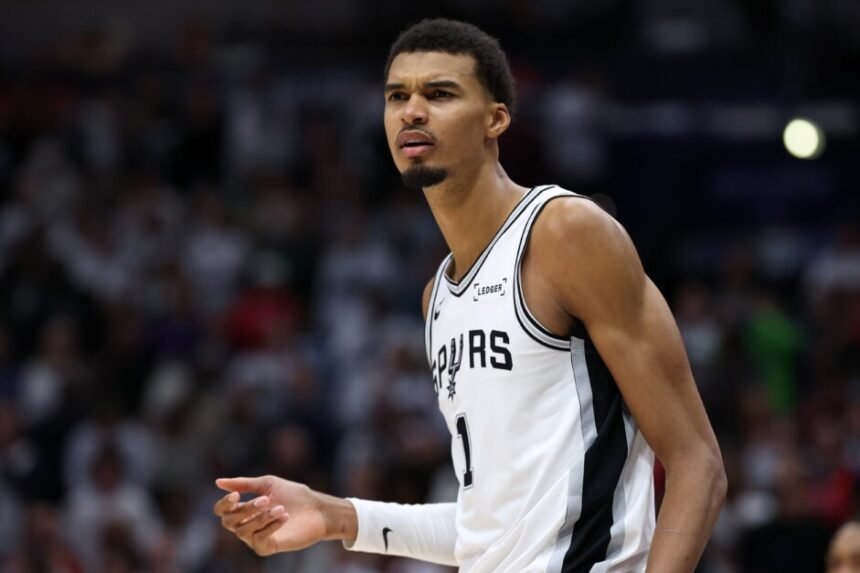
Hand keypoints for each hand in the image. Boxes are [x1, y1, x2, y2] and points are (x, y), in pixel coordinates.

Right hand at [213, 475, 355, 555]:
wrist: (317, 508)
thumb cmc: (294, 495)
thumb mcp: (268, 484)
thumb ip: (244, 484)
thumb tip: (218, 482)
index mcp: (244, 509)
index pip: (222, 511)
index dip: (224, 504)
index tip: (236, 496)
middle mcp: (246, 525)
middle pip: (229, 521)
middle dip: (246, 509)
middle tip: (266, 499)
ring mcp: (256, 537)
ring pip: (243, 531)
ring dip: (261, 517)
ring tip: (280, 508)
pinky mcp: (267, 547)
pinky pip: (258, 540)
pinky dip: (270, 527)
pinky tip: (284, 516)